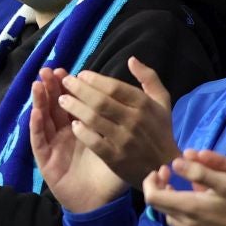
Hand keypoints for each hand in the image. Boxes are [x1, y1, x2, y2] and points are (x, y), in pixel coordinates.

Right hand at [30, 69, 126, 213]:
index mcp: (81, 127)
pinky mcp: (45, 160)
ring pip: (43, 118)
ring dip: (40, 101)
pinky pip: (38, 141)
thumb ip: (126, 121)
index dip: (70, 86)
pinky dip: (36, 126)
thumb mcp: (124, 141)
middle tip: (50, 70)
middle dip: (52, 87)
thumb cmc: (113, 173)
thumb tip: (133, 97)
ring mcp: (53, 145)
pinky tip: (36, 112)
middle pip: (55, 105)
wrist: (101, 203)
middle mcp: (64, 133)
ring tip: (39, 84)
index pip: (73, 101)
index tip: (70, 71)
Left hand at [56, 58, 179, 186]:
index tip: (80, 74)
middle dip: (79, 89)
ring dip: (75, 107)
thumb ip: (149, 77)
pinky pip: (94, 142)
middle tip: (65, 82)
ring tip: (62, 99)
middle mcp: (134, 121)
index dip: (95, 79)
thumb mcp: (162, 101)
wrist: (164, 167)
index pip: (114, 87)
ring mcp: (124, 140)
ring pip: (94, 119)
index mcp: (144, 105)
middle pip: (101, 101)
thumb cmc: (160, 130)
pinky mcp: (116, 158)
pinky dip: (82, 132)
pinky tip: (73, 124)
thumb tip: (131, 59)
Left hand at [144, 151, 225, 225]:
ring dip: (170, 203)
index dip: (152, 181)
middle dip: (161, 188)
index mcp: (190, 208)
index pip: (153, 197)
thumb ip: (199, 172)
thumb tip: (174, 164)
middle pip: (160, 207)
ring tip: (179, 191)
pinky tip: (188, 215)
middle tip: (171, 174)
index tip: (162, 169)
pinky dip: (178, 222)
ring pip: (170, 219)